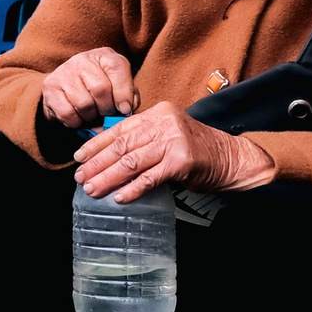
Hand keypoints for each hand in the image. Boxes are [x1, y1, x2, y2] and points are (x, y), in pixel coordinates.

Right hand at [41, 47, 137, 129]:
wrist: (69, 89)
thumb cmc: (100, 90)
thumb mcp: (120, 88)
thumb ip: (129, 98)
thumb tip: (124, 110)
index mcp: (104, 56)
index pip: (117, 68)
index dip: (124, 93)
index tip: (124, 109)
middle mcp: (82, 60)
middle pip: (100, 89)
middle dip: (107, 109)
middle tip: (106, 114)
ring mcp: (64, 72)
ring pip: (84, 104)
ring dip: (91, 117)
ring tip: (92, 115)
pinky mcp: (50, 87)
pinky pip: (67, 113)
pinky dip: (76, 122)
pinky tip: (79, 117)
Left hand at [74, 102, 277, 202]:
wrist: (232, 158)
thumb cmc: (196, 149)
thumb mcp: (167, 135)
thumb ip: (143, 138)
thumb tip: (107, 154)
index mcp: (157, 114)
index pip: (119, 129)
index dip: (96, 144)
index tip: (79, 157)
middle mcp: (164, 123)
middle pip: (121, 146)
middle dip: (97, 164)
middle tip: (80, 177)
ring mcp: (173, 141)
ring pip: (131, 162)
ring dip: (108, 178)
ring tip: (92, 190)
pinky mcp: (182, 162)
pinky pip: (150, 178)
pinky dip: (133, 189)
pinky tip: (119, 197)